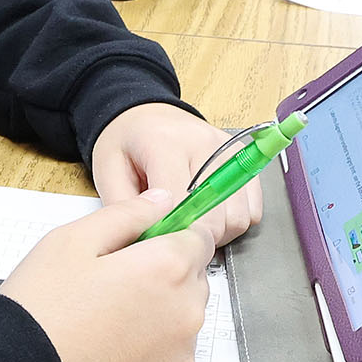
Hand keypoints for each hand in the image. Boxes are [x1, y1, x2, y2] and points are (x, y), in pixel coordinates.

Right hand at [0, 189, 238, 361]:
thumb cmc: (39, 310)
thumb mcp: (69, 242)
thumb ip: (126, 215)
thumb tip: (164, 202)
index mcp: (168, 269)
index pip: (199, 238)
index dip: (170, 237)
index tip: (140, 247)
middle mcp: (187, 317)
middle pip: (193, 284)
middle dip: (164, 279)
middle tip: (109, 288)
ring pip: (180, 327)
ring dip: (156, 321)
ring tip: (101, 329)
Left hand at [92, 101, 270, 232]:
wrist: (144, 115)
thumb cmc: (126, 143)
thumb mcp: (108, 172)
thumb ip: (126, 209)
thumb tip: (149, 243)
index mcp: (164, 143)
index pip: (184, 204)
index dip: (174, 235)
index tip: (160, 246)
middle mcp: (203, 142)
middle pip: (217, 216)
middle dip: (196, 239)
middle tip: (175, 239)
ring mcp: (228, 149)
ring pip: (239, 217)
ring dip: (218, 233)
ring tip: (192, 226)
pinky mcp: (243, 158)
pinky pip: (253, 208)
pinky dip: (234, 221)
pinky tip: (210, 216)